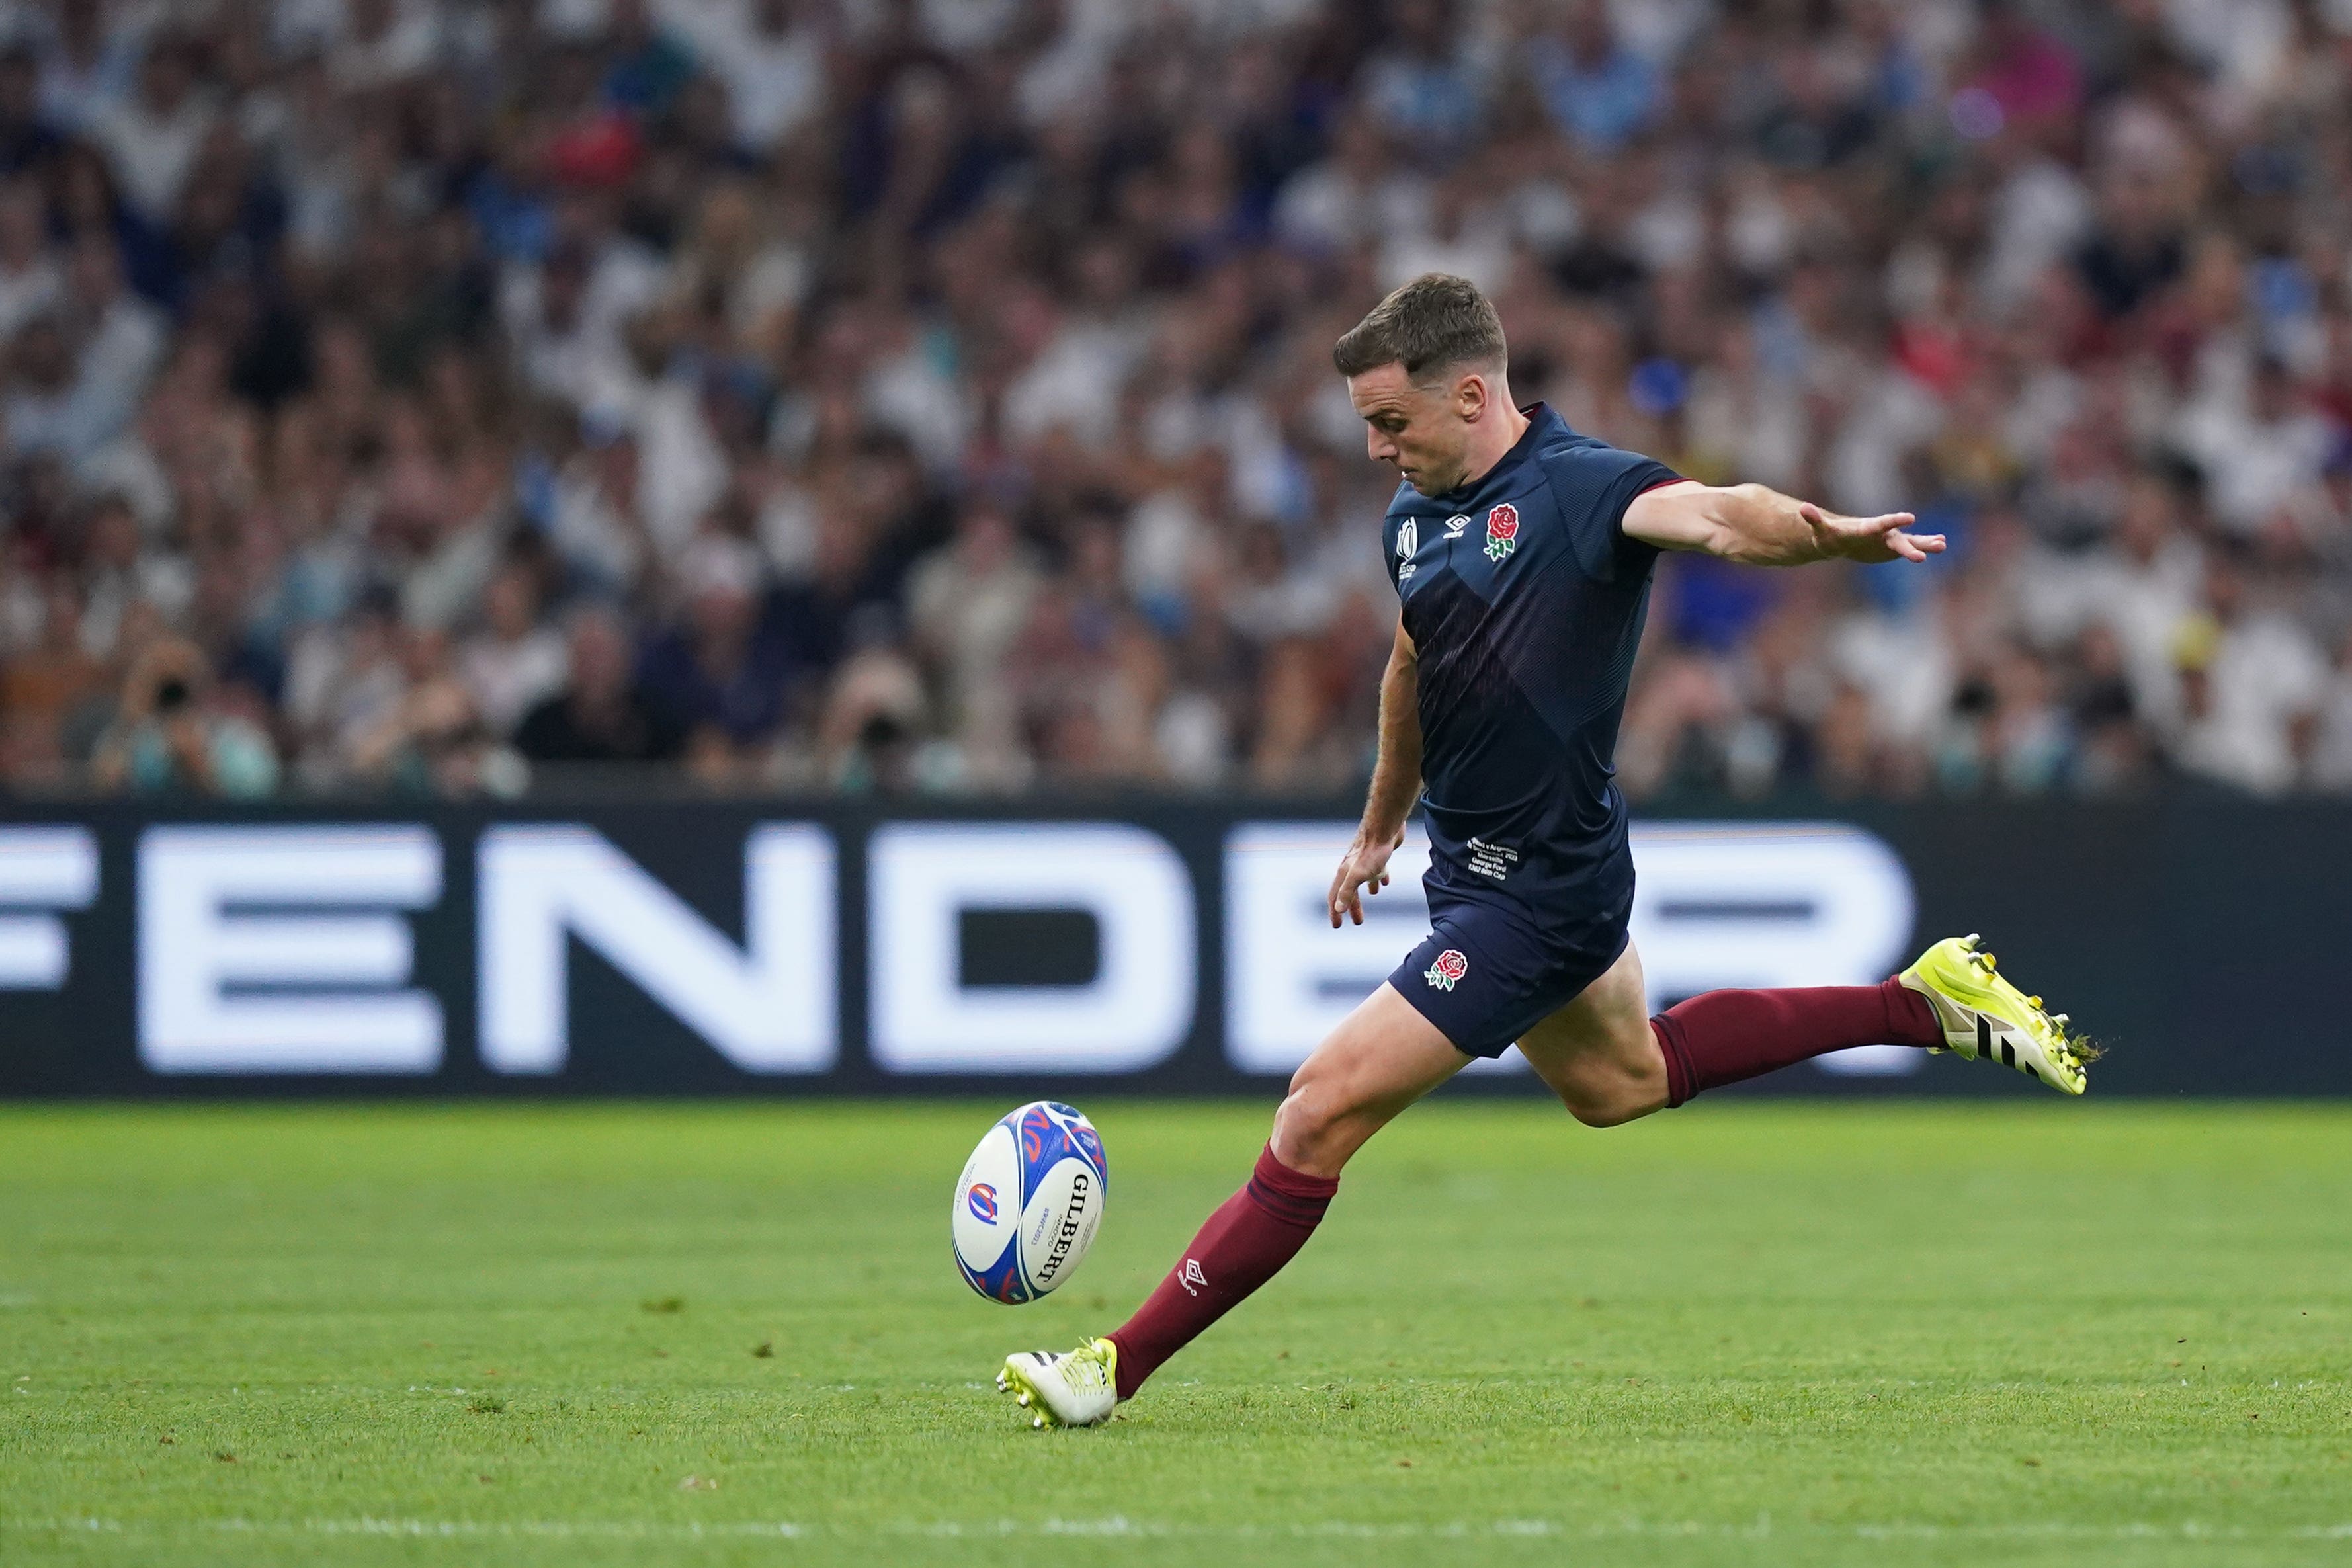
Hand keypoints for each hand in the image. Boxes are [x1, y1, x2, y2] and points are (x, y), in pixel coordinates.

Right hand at [1328, 827, 1403, 927]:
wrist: (1385, 826)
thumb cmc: (1372, 850)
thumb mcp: (1359, 874)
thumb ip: (1348, 891)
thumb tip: (1338, 909)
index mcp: (1344, 873)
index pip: (1335, 897)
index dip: (1335, 912)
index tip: (1337, 926)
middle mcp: (1351, 867)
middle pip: (1349, 891)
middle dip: (1353, 906)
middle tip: (1358, 922)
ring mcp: (1364, 860)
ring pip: (1362, 879)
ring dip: (1366, 891)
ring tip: (1372, 898)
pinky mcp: (1377, 854)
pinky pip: (1376, 870)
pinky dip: (1378, 878)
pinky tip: (1385, 881)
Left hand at [1799, 504, 1945, 563]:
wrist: (1839, 539)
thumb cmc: (1829, 536)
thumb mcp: (1821, 531)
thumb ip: (1814, 520)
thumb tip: (1802, 508)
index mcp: (1867, 528)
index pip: (1882, 524)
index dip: (1894, 521)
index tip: (1910, 517)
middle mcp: (1882, 532)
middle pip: (1899, 538)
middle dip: (1912, 545)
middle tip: (1935, 546)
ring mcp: (1889, 540)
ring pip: (1910, 542)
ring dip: (1925, 544)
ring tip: (1943, 545)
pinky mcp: (1892, 549)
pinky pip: (1911, 547)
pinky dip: (1925, 545)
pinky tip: (1941, 544)